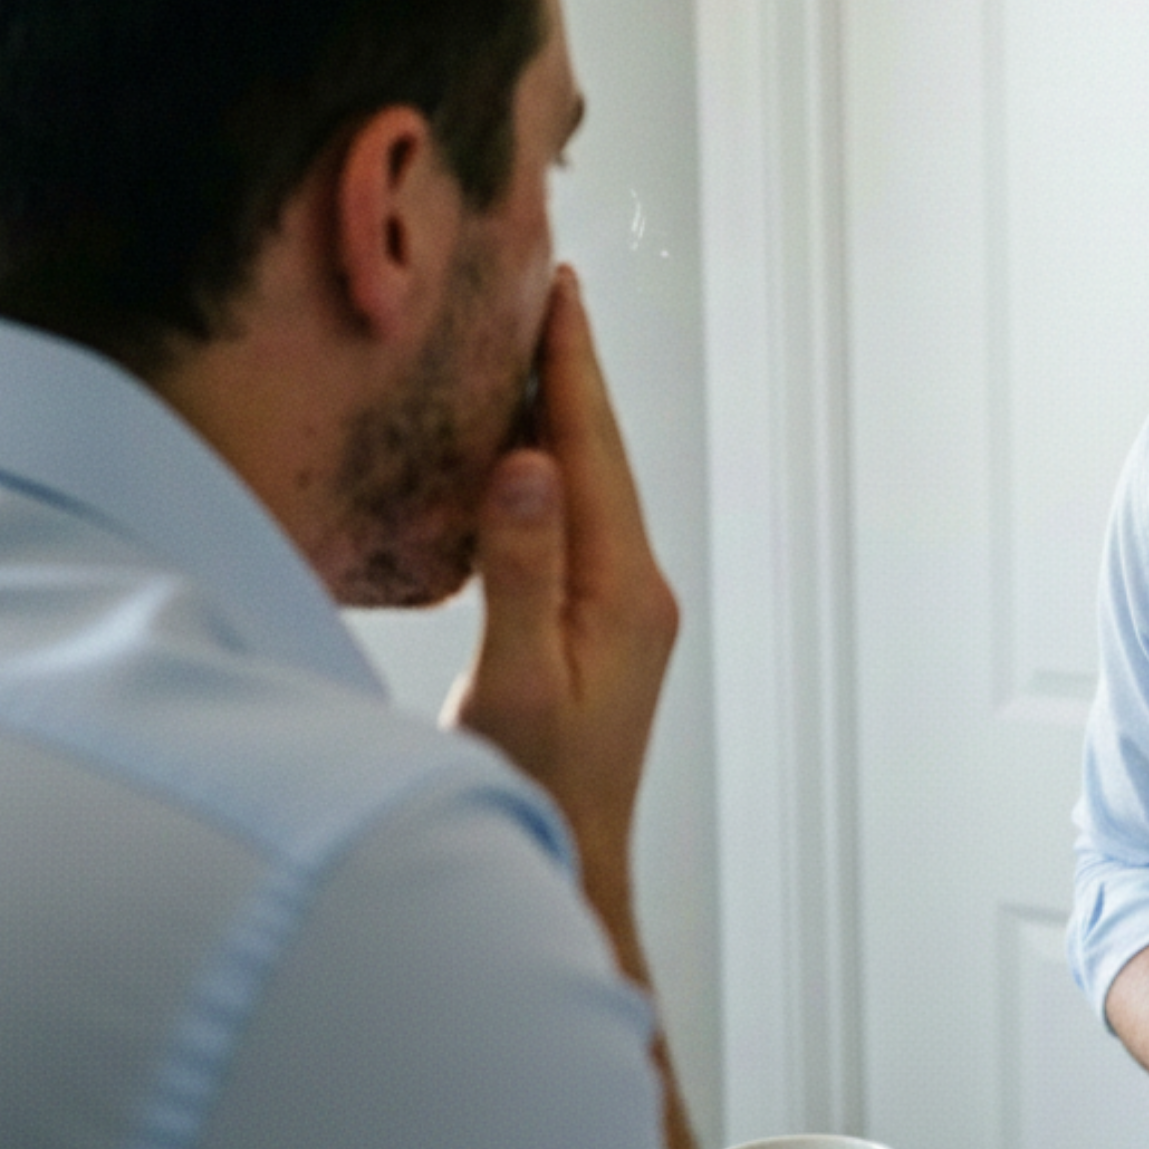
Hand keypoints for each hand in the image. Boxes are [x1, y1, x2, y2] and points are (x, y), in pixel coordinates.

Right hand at [447, 268, 679, 967]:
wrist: (568, 867)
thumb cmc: (537, 792)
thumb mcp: (520, 681)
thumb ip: (522, 570)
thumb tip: (530, 461)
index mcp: (624, 587)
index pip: (591, 448)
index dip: (570, 363)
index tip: (555, 283)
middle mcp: (634, 586)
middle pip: (598, 452)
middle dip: (570, 367)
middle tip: (543, 280)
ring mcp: (619, 605)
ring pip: (586, 481)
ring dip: (558, 411)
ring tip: (529, 339)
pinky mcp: (593, 624)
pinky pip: (570, 518)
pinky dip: (545, 467)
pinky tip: (514, 447)